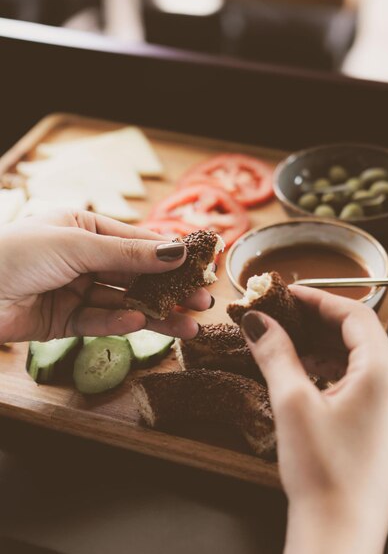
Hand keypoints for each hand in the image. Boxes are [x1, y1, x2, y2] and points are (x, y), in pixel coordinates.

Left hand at [0, 211, 211, 342]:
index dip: (169, 255)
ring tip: (187, 326)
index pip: (135, 242)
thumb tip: (177, 251)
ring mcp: (73, 290)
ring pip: (122, 303)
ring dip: (153, 314)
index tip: (201, 266)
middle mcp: (81, 258)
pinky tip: (139, 324)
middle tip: (202, 303)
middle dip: (168, 290)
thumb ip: (128, 254)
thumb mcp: (77, 245)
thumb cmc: (17, 253)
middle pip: (134, 276)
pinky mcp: (63, 320)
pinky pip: (98, 321)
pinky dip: (118, 324)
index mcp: (83, 228)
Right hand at [242, 287, 387, 553]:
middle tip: (281, 317)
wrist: (340, 534)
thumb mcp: (292, 402)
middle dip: (318, 322)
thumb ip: (276, 353)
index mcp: (385, 372)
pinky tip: (307, 374)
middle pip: (359, 333)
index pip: (354, 314)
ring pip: (360, 357)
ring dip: (324, 346)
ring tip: (289, 345)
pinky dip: (334, 369)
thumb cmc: (323, 471)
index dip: (317, 299)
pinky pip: (362, 381)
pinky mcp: (387, 425)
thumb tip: (257, 321)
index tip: (285, 294)